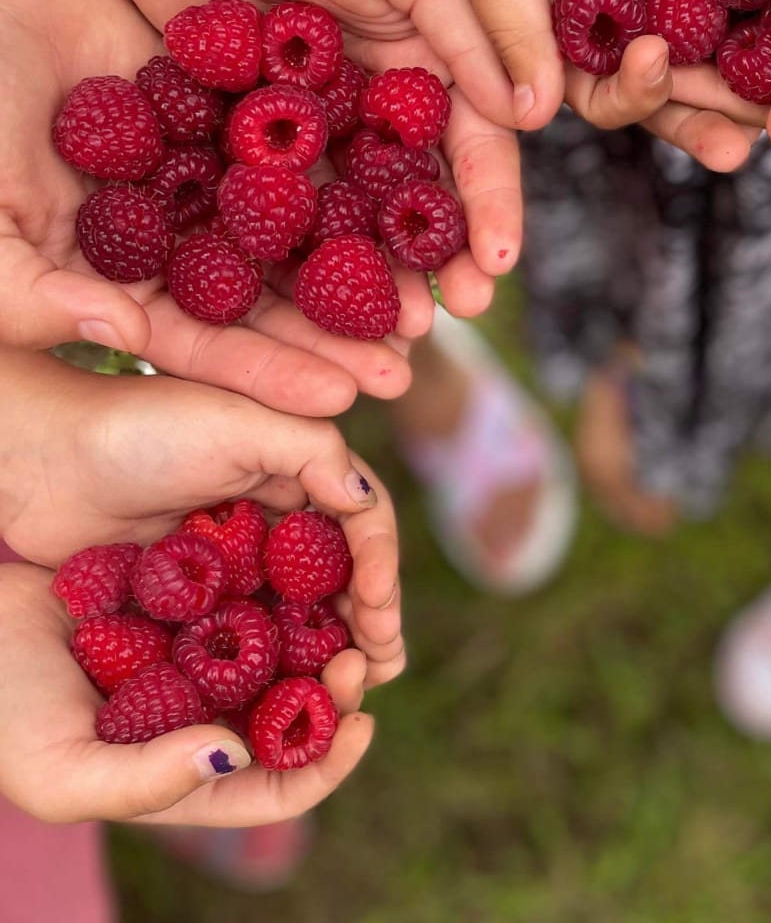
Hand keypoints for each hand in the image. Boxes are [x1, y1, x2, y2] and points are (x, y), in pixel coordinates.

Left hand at [0, 0, 503, 408]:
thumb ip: (468, 32)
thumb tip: (526, 112)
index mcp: (428, 61)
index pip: (473, 148)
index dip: (490, 208)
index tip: (499, 265)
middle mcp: (375, 102)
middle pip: (413, 199)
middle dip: (433, 262)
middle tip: (445, 318)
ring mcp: (308, 122)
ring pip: (347, 214)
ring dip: (367, 274)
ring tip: (384, 330)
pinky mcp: (240, 131)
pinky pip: (271, 201)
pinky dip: (287, 250)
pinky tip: (301, 298)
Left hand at [0, 350, 403, 684]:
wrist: (43, 457)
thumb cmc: (140, 427)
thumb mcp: (236, 422)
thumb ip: (312, 450)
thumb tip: (365, 500)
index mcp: (297, 474)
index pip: (361, 521)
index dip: (381, 565)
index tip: (379, 610)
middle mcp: (276, 521)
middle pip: (344, 575)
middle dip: (370, 620)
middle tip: (381, 666)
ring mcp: (238, 564)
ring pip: (303, 614)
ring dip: (333, 651)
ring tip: (350, 690)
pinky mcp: (197, 601)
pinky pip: (248, 638)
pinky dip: (276, 666)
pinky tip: (289, 696)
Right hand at [0, 561, 376, 825]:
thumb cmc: (7, 715)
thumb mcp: (62, 773)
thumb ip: (146, 782)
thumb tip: (232, 759)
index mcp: (192, 771)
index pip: (278, 786)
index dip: (329, 765)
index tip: (362, 725)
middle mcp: (211, 715)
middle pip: (298, 715)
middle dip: (338, 692)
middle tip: (360, 657)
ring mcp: (208, 659)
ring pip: (288, 654)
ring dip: (323, 638)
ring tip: (348, 611)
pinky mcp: (200, 606)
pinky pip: (257, 601)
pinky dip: (286, 591)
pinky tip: (307, 568)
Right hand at [386, 0, 760, 170]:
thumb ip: (512, 27)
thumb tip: (534, 117)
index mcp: (548, 24)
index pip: (599, 90)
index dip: (636, 97)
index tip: (661, 67)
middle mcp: (601, 0)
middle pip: (667, 69)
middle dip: (712, 101)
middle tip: (763, 128)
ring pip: (705, 16)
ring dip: (751, 45)